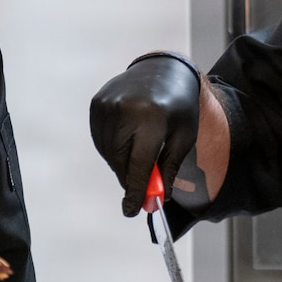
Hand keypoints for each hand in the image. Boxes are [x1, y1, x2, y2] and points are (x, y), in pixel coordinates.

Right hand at [89, 54, 201, 216]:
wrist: (163, 70)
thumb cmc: (179, 107)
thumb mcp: (184, 138)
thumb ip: (168, 169)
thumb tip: (156, 199)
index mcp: (151, 118)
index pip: (138, 164)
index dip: (135, 190)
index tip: (131, 210)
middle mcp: (124, 110)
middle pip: (120, 161)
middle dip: (129, 178)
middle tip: (139, 188)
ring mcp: (107, 105)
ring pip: (108, 153)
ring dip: (121, 162)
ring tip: (139, 151)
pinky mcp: (97, 104)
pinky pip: (100, 139)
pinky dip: (112, 148)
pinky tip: (127, 139)